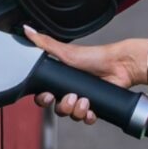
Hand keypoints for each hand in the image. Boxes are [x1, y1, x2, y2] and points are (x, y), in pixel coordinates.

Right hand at [23, 25, 146, 124]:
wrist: (120, 65)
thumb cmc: (94, 56)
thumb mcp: (66, 51)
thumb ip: (45, 43)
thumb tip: (27, 29)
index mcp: (61, 79)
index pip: (45, 95)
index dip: (44, 99)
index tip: (48, 95)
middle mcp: (71, 90)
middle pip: (58, 108)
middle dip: (63, 106)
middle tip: (71, 97)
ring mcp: (83, 99)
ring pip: (72, 114)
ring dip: (77, 111)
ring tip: (85, 100)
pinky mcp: (96, 106)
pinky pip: (87, 119)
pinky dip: (88, 117)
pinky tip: (91, 110)